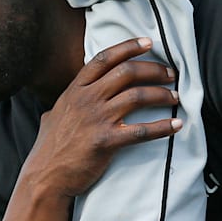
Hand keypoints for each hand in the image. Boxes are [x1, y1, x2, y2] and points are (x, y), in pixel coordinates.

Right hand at [24, 37, 180, 198]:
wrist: (45, 177)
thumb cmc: (49, 148)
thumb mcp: (53, 114)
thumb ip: (67, 101)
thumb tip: (69, 96)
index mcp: (75, 90)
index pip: (105, 59)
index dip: (128, 47)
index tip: (148, 42)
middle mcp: (86, 100)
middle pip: (126, 72)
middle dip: (153, 69)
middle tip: (170, 74)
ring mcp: (97, 119)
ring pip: (137, 96)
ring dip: (161, 94)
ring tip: (175, 96)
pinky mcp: (106, 141)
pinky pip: (141, 131)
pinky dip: (163, 127)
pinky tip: (176, 125)